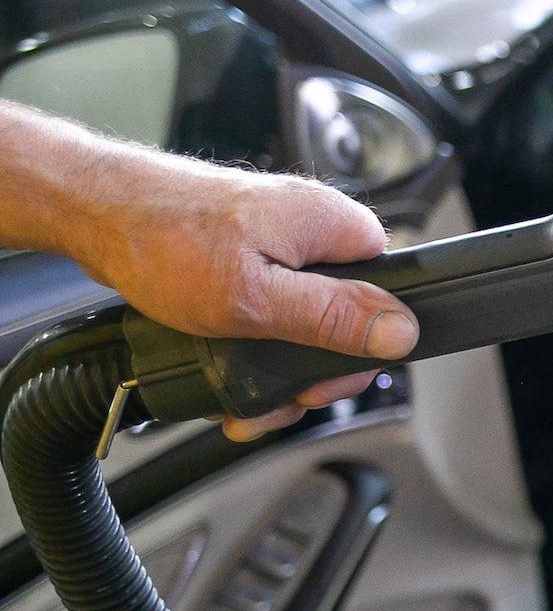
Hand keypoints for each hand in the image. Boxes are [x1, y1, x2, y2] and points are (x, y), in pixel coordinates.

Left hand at [73, 156, 415, 440]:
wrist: (92, 213)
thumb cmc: (162, 242)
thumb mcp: (256, 298)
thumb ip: (333, 316)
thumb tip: (401, 330)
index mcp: (332, 226)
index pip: (390, 291)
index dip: (363, 345)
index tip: (320, 378)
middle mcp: (313, 228)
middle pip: (348, 315)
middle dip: (312, 370)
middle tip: (278, 398)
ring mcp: (280, 241)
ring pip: (306, 321)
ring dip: (278, 369)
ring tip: (240, 398)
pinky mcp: (251, 254)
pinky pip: (274, 310)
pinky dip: (255, 346)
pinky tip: (227, 371)